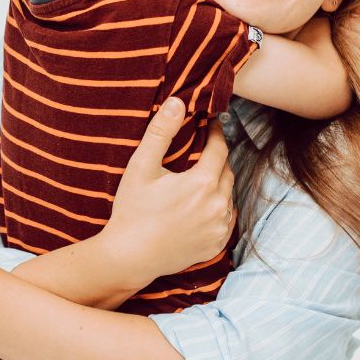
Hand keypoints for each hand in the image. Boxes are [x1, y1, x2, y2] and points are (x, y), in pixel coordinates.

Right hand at [97, 98, 235, 282]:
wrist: (130, 257)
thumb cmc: (132, 211)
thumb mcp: (141, 167)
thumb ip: (161, 132)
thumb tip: (178, 102)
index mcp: (201, 183)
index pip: (220, 149)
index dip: (215, 134)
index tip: (210, 125)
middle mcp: (217, 205)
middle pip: (227, 171)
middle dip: (217, 159)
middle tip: (204, 151)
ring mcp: (218, 227)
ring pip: (228, 196)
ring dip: (219, 184)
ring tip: (200, 179)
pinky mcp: (216, 244)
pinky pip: (226, 219)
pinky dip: (219, 208)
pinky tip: (202, 206)